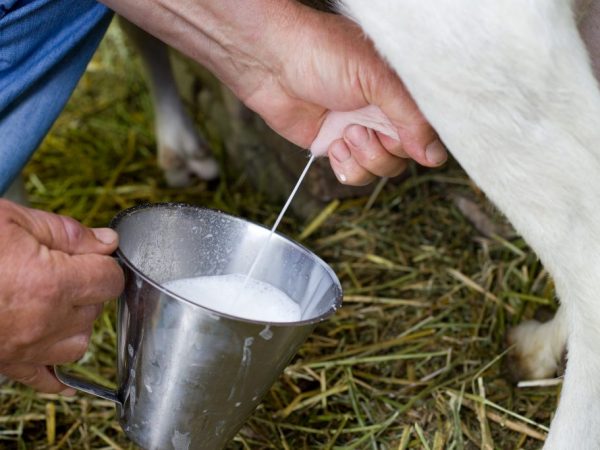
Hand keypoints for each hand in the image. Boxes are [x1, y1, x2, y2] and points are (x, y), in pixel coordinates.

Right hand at [0, 200, 123, 392]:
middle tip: (64, 268)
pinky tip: (54, 354)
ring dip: (74, 322)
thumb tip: (106, 242)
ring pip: (78, 344)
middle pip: (95, 309)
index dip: (104, 263)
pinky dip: (54, 369)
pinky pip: (44, 379)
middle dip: (87, 287)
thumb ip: (65, 232)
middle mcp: (43, 322)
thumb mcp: (11, 220)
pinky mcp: (5, 363)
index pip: (110, 279)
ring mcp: (23, 348)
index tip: (92, 254)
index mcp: (51, 284)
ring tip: (53, 300)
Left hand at [236, 7, 446, 184]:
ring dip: (364, 159)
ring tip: (345, 133)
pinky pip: (354, 174)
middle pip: (404, 157)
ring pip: (381, 170)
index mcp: (401, 92)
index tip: (399, 136)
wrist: (272, 62)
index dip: (417, 142)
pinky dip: (346, 167)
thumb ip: (411, 117)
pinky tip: (333, 144)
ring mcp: (359, 132)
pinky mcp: (335, 146)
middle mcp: (383, 114)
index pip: (427, 132)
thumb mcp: (377, 79)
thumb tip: (434, 155)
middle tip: (361, 128)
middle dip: (383, 150)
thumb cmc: (323, 53)